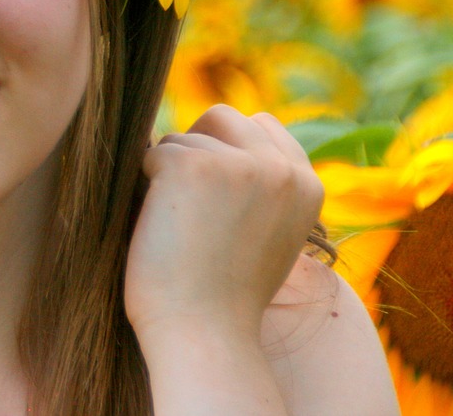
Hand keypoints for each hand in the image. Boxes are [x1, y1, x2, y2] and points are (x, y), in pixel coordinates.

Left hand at [123, 105, 323, 344]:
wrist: (203, 335)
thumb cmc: (224, 296)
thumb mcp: (268, 233)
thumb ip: (262, 189)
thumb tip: (220, 142)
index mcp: (306, 184)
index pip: (262, 124)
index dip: (227, 147)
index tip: (212, 189)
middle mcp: (279, 168)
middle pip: (222, 117)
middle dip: (195, 147)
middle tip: (185, 202)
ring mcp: (236, 164)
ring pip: (182, 138)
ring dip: (168, 176)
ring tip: (181, 231)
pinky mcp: (190, 166)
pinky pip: (153, 153)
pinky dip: (145, 186)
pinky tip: (162, 228)